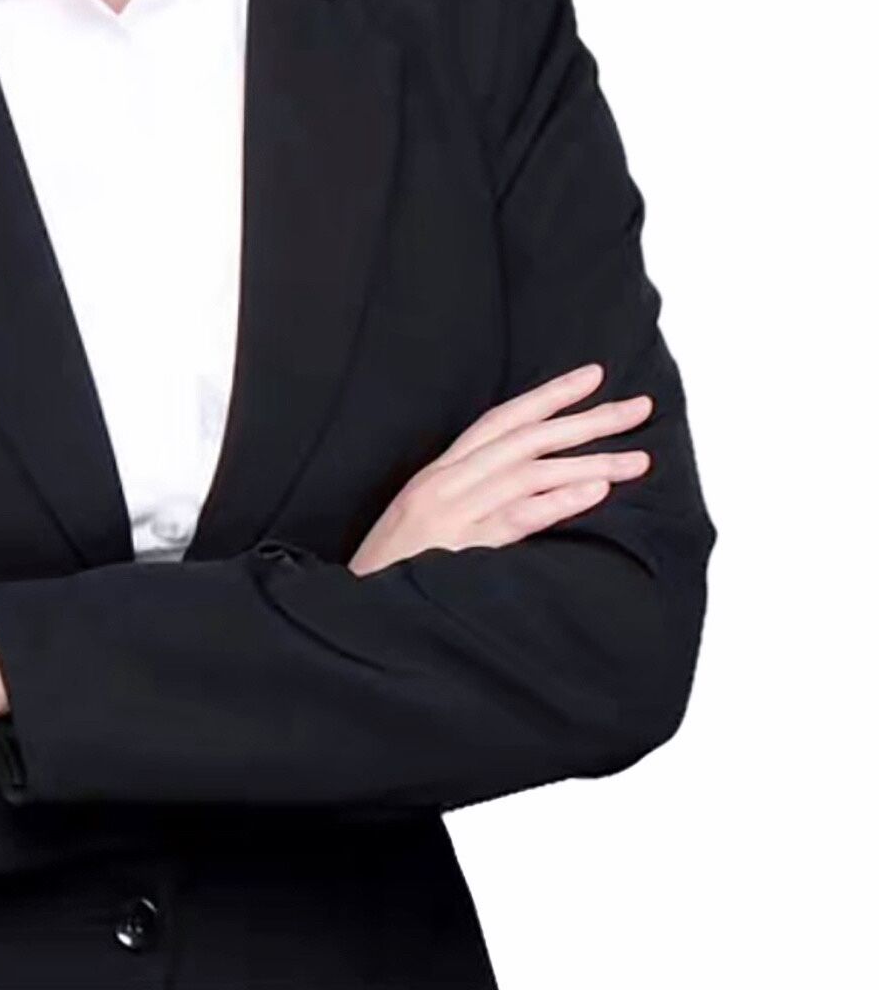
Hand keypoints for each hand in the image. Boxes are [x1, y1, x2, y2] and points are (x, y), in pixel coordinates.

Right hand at [347, 362, 653, 576]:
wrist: (349, 613)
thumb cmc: (389, 576)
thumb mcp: (422, 526)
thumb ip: (465, 501)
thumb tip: (521, 490)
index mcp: (438, 474)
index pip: (500, 420)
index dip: (548, 394)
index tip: (594, 375)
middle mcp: (445, 484)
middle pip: (526, 438)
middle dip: (586, 419)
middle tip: (639, 408)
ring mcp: (452, 514)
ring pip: (530, 472)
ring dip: (589, 462)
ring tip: (638, 460)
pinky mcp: (459, 550)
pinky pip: (517, 518)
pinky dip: (558, 501)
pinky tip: (595, 491)